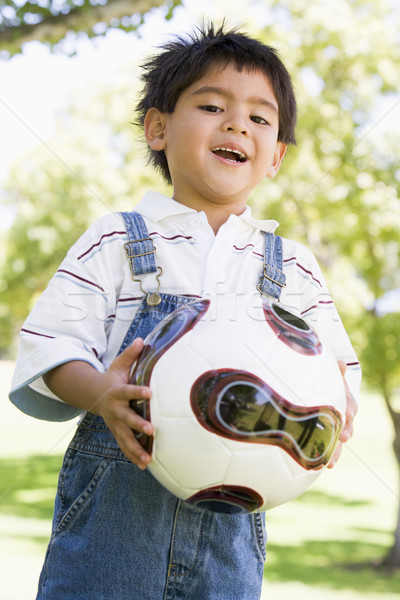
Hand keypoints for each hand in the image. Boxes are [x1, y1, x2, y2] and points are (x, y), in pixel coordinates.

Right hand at [93, 338, 153, 469]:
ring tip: (148, 459)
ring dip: (136, 449)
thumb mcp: (119, 364)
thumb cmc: (113, 378)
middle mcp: (115, 410)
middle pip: (127, 419)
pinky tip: (145, 465)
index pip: (128, 391)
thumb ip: (131, 354)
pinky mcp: (117, 432)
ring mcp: (115, 423)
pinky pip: (124, 446)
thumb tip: (142, 340)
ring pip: (125, 438)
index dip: (138, 392)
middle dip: (138, 425)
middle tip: (151, 430)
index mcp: (117, 392)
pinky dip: (133, 456)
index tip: (149, 393)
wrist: (94, 394)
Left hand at [327, 360, 357, 468]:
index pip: (349, 404)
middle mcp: (340, 416)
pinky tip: (319, 466)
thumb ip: (333, 372)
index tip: (348, 413)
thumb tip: (341, 364)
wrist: (312, 389)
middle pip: (346, 425)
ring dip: (335, 451)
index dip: (349, 408)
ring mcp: (332, 427)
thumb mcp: (324, 375)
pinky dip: (323, 456)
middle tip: (344, 438)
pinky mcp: (322, 436)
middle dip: (346, 432)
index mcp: (342, 401)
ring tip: (331, 463)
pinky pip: (325, 447)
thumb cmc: (319, 380)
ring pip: (336, 441)